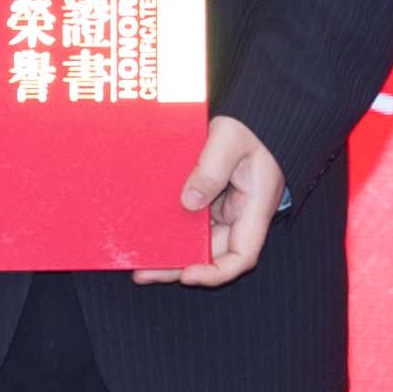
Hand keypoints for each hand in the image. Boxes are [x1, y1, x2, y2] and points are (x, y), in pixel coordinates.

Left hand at [143, 115, 284, 288]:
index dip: (217, 273)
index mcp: (254, 209)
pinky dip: (171, 231)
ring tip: (138, 264)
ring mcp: (223, 211)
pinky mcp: (208, 201)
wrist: (250, 116)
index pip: (242, 256)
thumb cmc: (248, 125)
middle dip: (180, 268)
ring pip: (198, 243)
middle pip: (212, 256)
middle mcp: (239, 216)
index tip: (188, 275)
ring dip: (172, 253)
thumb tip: (188, 202)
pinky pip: (190, 223)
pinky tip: (147, 234)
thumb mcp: (230, 139)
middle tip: (144, 273)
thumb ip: (212, 169)